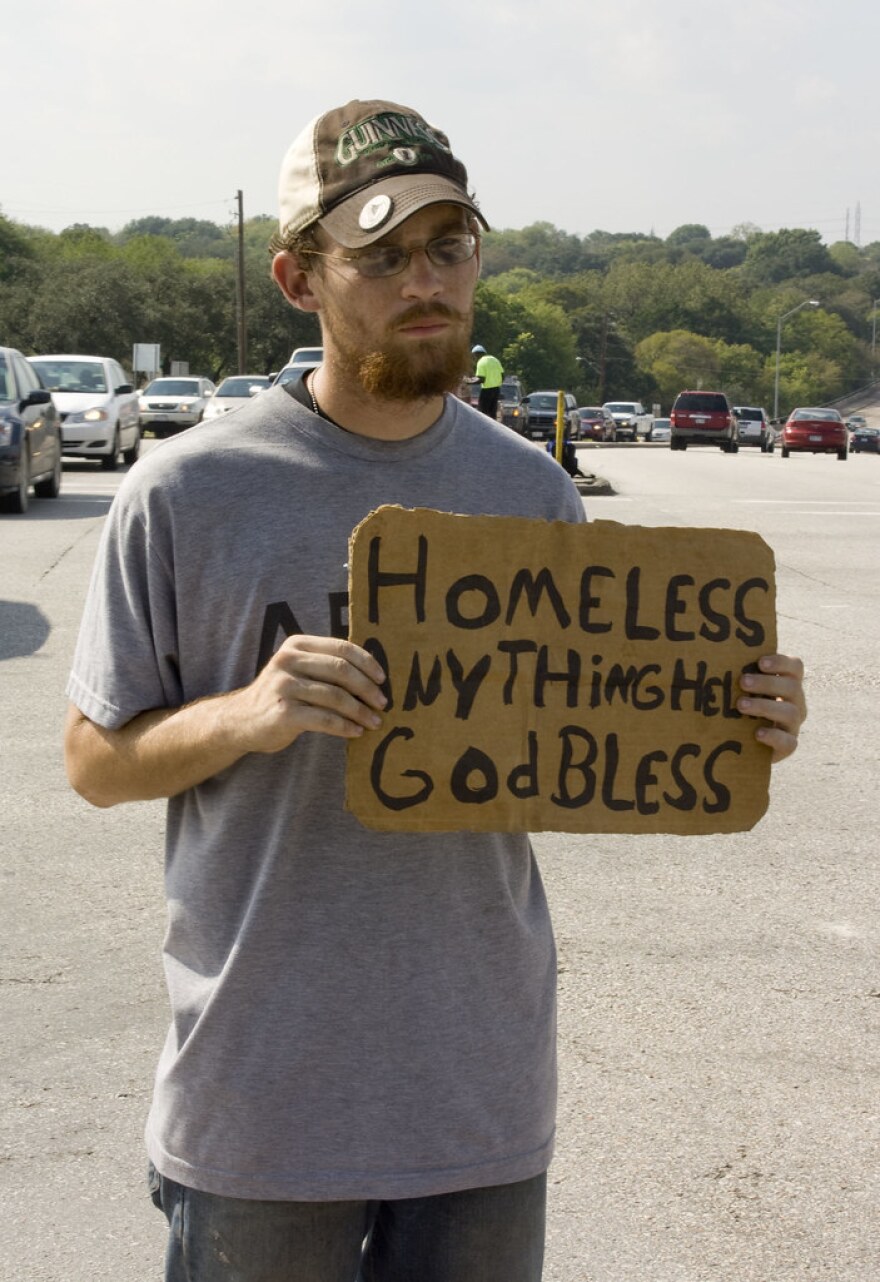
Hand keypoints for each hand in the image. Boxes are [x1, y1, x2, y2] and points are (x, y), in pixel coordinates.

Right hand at [234, 635, 386, 754]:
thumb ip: (325, 666)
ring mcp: (284, 686)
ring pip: (335, 696)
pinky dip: (345, 726)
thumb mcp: (298, 671)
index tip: (382, 679)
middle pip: (341, 670)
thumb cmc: (281, 696)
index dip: (367, 663)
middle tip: (383, 703)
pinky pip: (324, 719)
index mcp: (296, 645)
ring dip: (360, 711)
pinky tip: (356, 732)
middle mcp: (288, 661)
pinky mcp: (283, 712)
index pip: (341, 648)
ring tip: (374, 722)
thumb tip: (373, 677)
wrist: (241, 721)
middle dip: (367, 688)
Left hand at [738, 653, 805, 763]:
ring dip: (765, 706)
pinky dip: (773, 736)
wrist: (743, 744)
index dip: (781, 662)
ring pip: (791, 713)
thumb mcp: (740, 690)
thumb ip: (735, 674)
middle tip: (742, 682)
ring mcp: (793, 726)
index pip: (795, 667)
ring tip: (741, 705)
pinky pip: (788, 742)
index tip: (760, 662)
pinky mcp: (787, 746)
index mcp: (787, 684)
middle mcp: (795, 703)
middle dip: (767, 683)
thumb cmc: (738, 708)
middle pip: (792, 688)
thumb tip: (699, 651)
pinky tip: (757, 733)